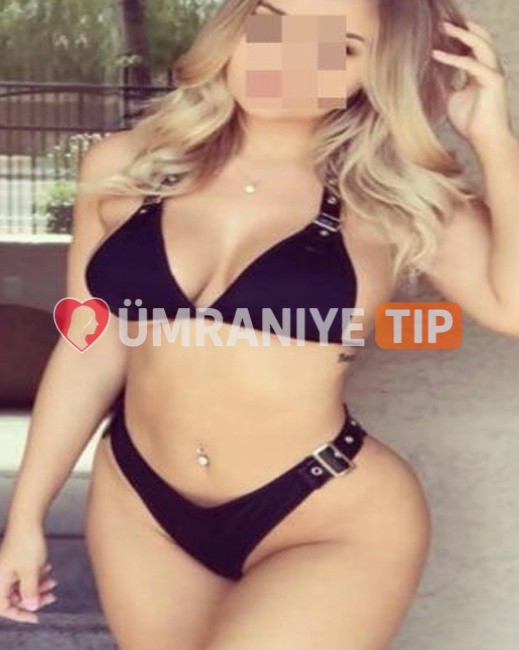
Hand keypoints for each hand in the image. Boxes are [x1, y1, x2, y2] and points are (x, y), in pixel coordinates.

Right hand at [0, 525, 57, 623]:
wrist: (29, 518)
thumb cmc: (27, 543)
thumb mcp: (31, 571)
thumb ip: (30, 591)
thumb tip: (31, 607)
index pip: (5, 608)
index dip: (21, 614)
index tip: (37, 617)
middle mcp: (2, 575)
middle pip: (16, 596)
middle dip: (34, 597)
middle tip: (51, 597)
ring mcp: (9, 566)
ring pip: (23, 584)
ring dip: (38, 585)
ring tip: (53, 582)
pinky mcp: (16, 558)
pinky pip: (26, 572)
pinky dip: (37, 573)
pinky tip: (48, 568)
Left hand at [432, 19, 513, 153]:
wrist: (485, 140)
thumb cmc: (470, 123)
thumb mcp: (451, 100)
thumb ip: (444, 86)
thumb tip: (427, 78)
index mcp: (480, 71)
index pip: (471, 47)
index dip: (457, 37)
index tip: (439, 30)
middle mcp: (489, 68)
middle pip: (479, 39)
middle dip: (461, 28)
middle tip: (441, 21)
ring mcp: (493, 73)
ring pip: (480, 45)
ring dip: (461, 35)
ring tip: (443, 27)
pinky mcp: (493, 81)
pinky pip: (472, 65)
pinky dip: (454, 59)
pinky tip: (437, 54)